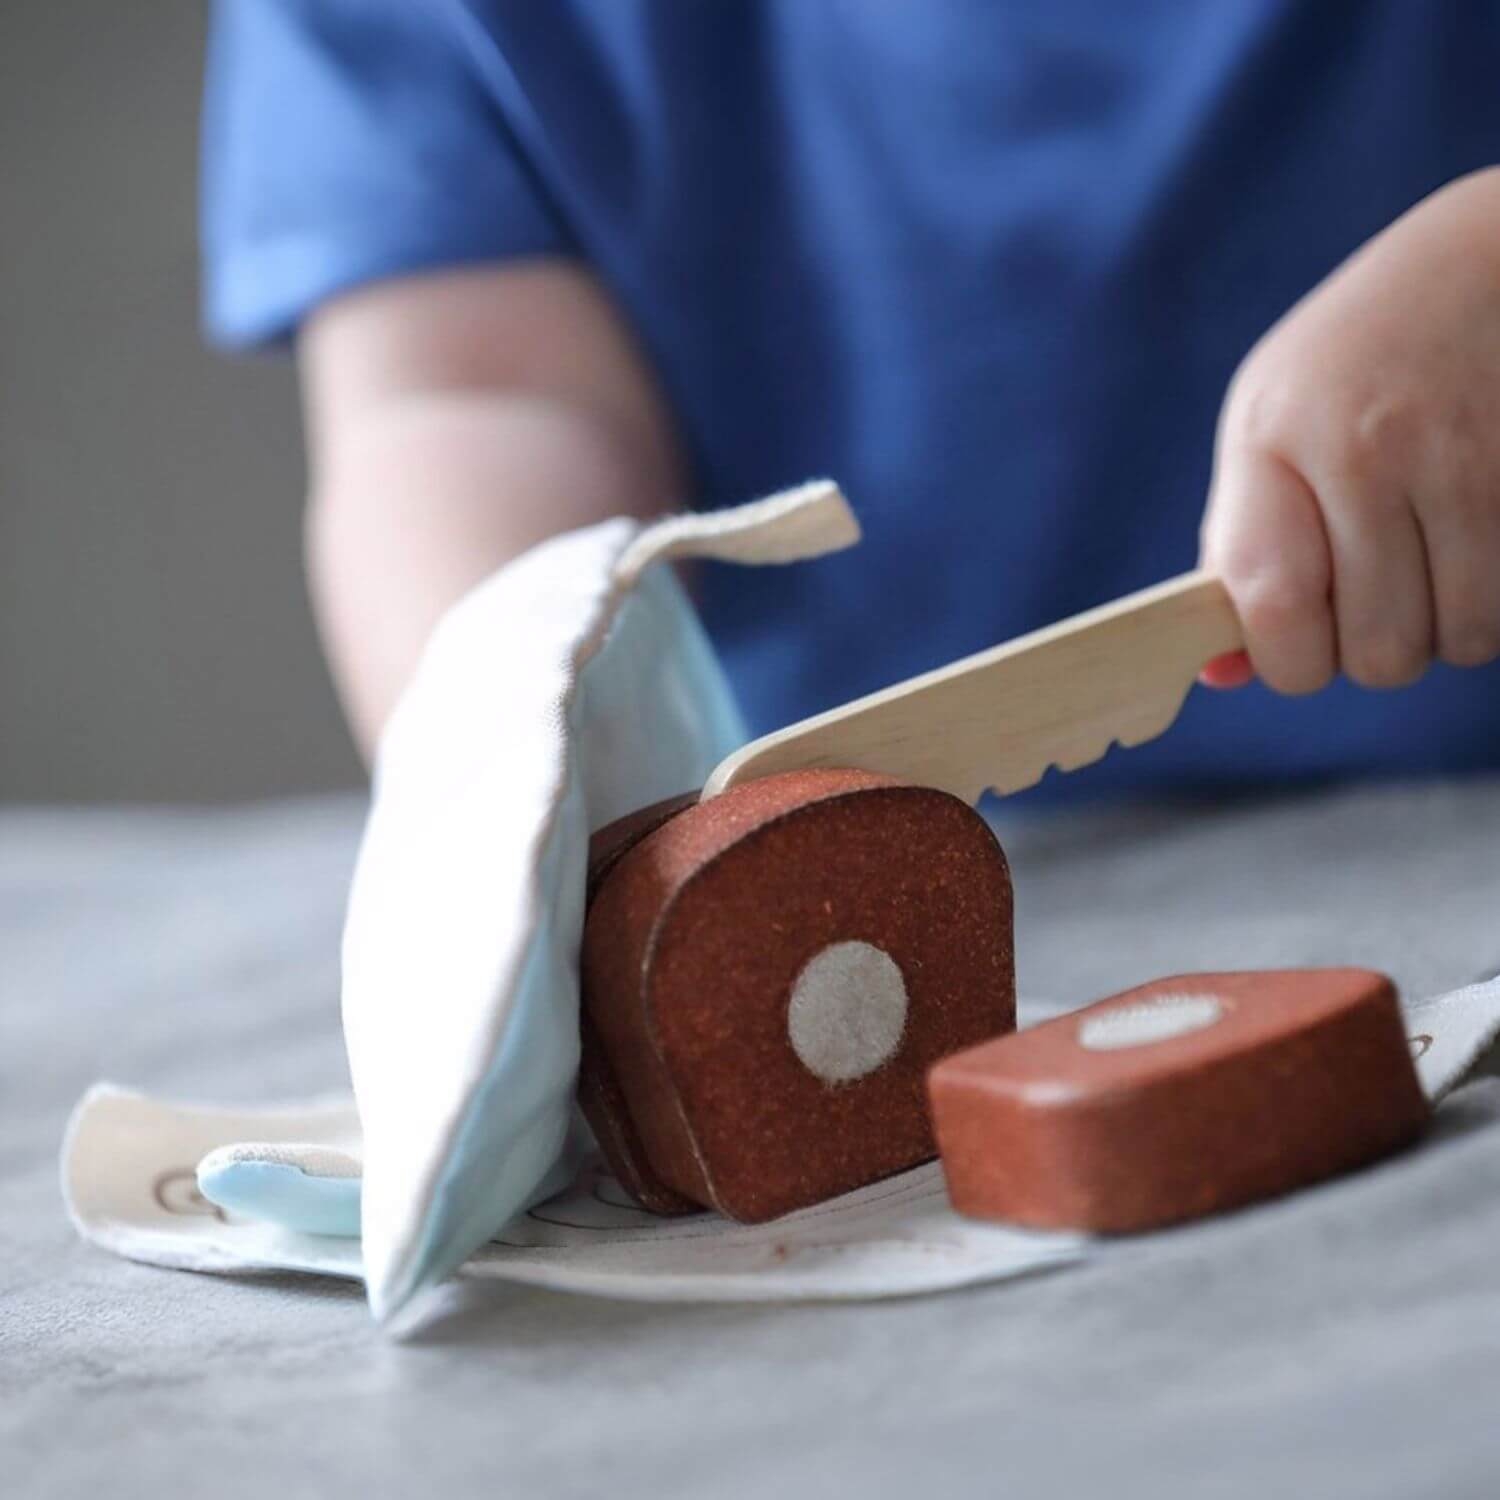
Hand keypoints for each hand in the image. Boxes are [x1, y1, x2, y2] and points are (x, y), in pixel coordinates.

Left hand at [1199, 168, 1499, 693]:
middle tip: (1371, 596)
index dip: (1286, 660)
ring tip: (1428, 559)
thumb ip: (1238, 550)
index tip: (1294, 647)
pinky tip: (1475, 544)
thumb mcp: (1266, 427)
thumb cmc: (1350, 363)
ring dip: (1443, 626)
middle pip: (1377, 650)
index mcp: (1278, 439)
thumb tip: (1221, 676)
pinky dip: (1493, 601)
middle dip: (1371, 649)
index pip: (1276, 605)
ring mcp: (1471, 463)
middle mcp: (1373, 451)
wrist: (1489, 260)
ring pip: (1460, 640)